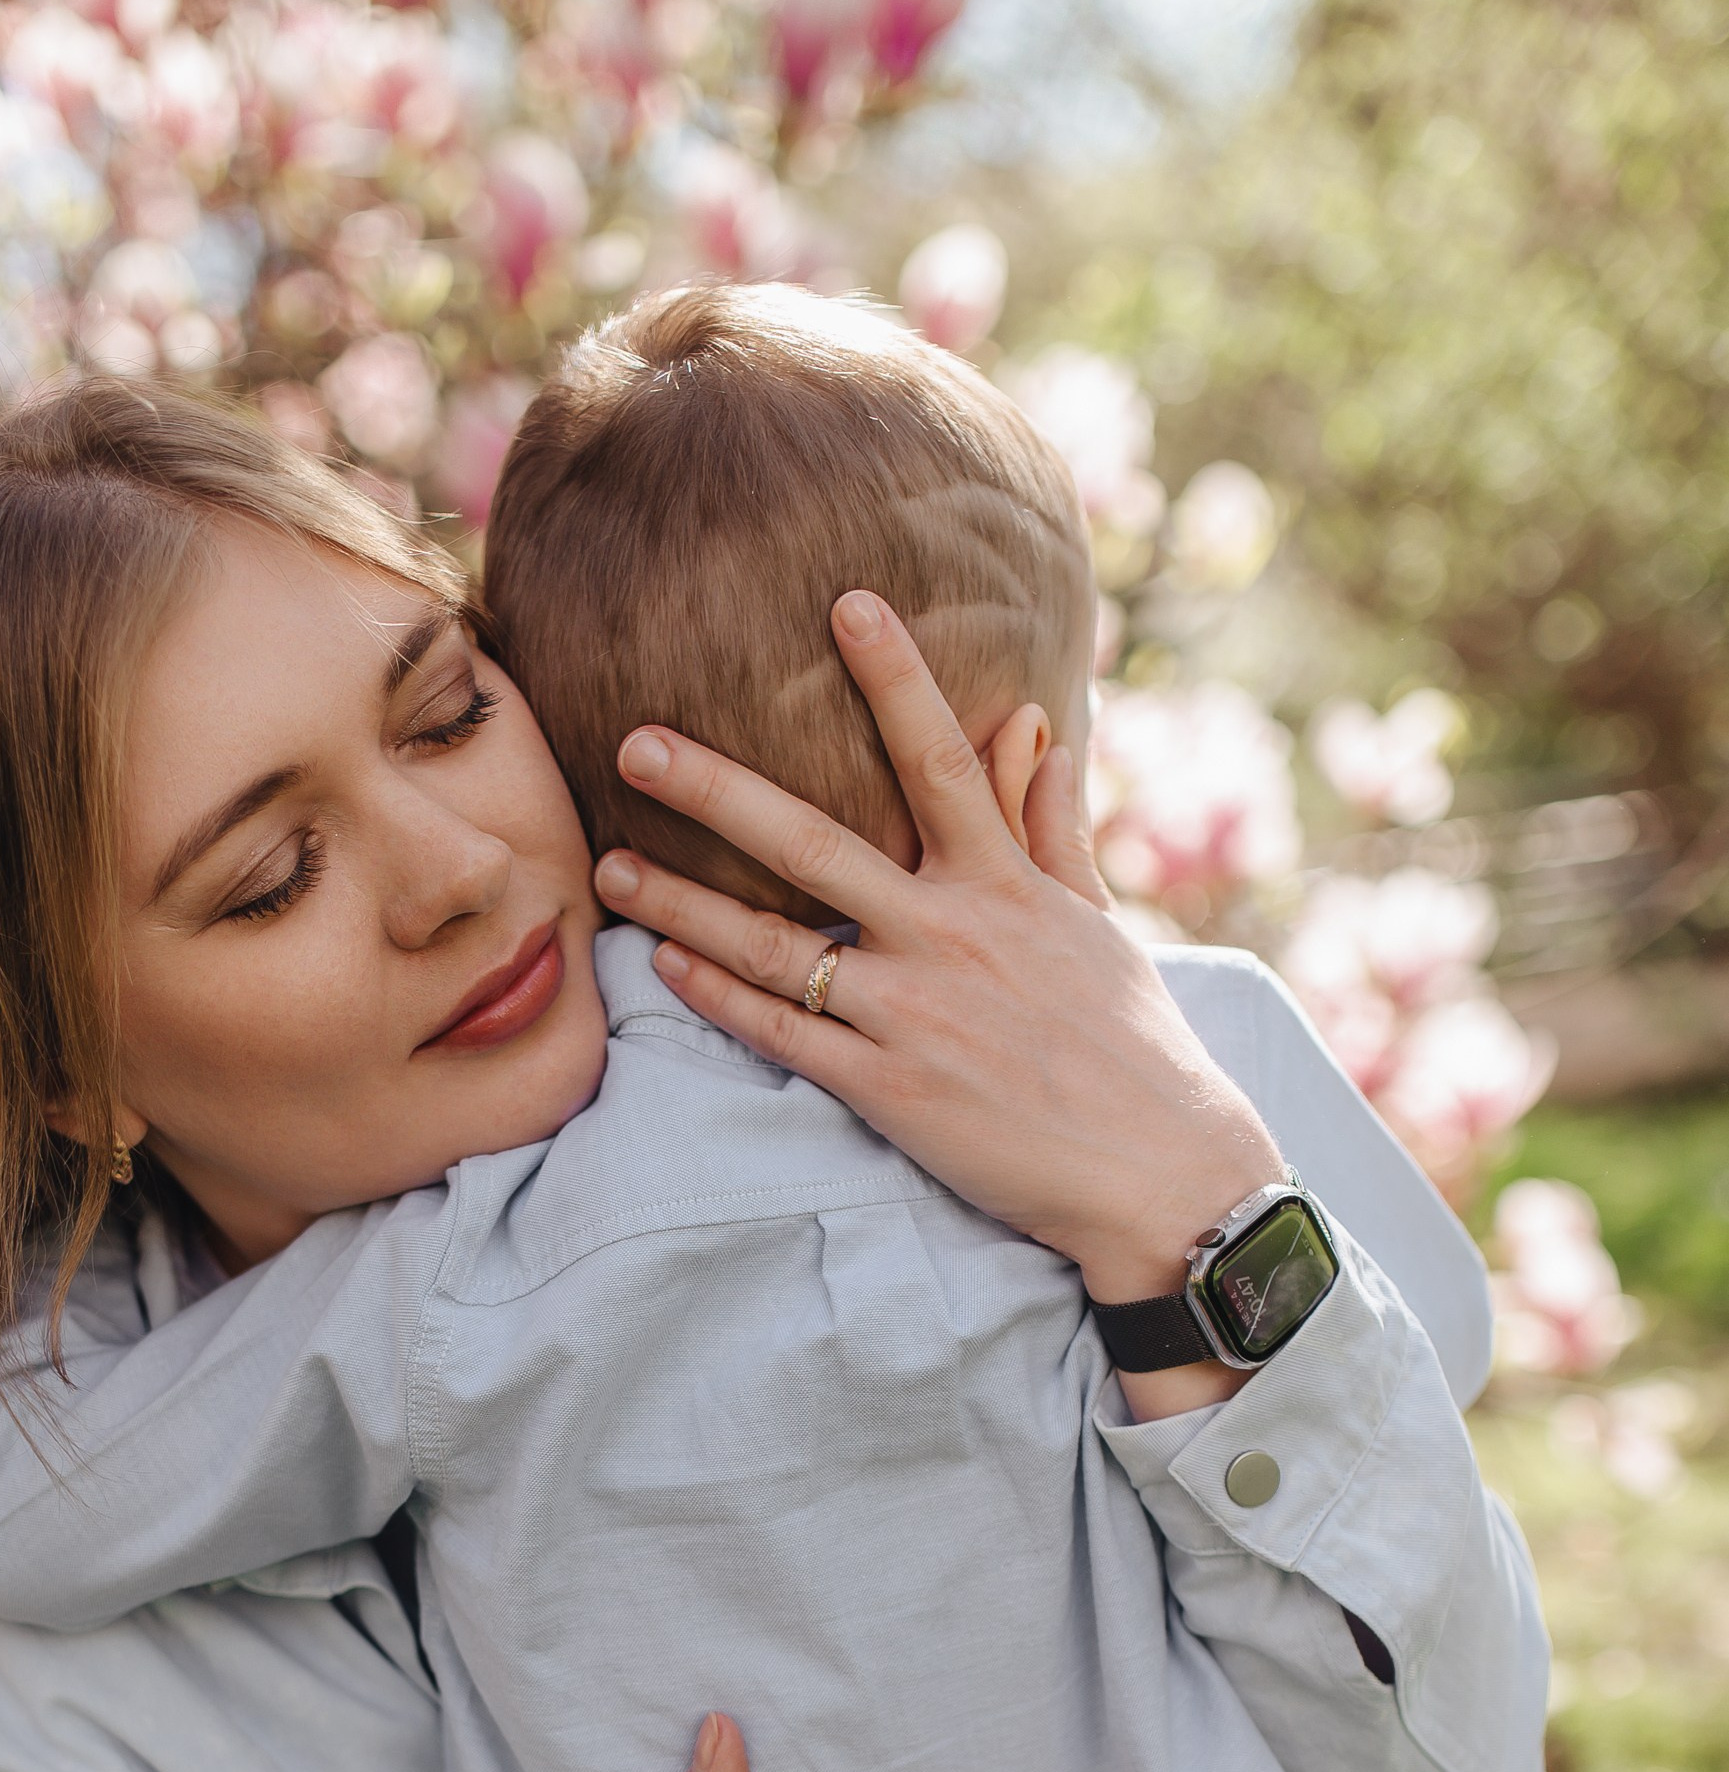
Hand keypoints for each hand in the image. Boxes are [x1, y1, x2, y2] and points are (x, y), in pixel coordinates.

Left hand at [593, 593, 1282, 1410]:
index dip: (898, 678)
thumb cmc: (1132, 1043)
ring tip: (611, 868)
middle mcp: (950, 935)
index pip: (943, 759)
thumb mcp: (1095, 922)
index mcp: (1006, 886)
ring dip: (681, 905)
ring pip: (771, 944)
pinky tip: (664, 966)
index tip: (849, 602)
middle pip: (814, 843)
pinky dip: (719, 997)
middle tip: (636, 743)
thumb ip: (1050, 825)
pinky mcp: (888, 1089)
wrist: (1159, 1168)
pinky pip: (782, 1033)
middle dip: (718, 790)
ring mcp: (912, 1013)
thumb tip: (1042, 727)